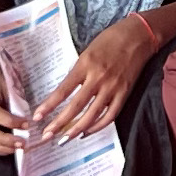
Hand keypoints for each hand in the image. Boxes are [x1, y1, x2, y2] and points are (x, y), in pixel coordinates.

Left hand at [25, 13, 160, 144]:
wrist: (137, 36)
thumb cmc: (110, 39)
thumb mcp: (87, 51)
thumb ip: (78, 71)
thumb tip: (65, 91)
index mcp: (85, 64)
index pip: (63, 90)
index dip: (49, 105)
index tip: (37, 116)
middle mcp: (98, 78)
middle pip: (76, 106)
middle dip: (59, 123)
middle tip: (47, 135)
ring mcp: (112, 87)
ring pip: (92, 115)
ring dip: (77, 130)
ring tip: (65, 139)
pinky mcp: (124, 93)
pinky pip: (110, 115)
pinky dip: (98, 126)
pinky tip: (87, 131)